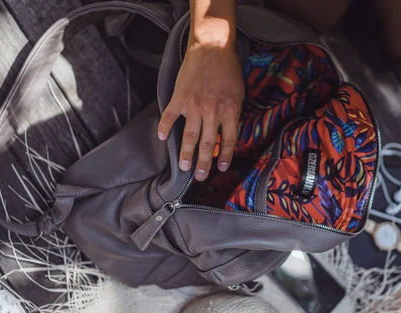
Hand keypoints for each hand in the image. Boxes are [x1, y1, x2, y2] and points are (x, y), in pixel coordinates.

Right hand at [158, 28, 243, 180]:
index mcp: (230, 111)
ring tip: (184, 167)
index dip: (225, 156)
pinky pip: (170, 116)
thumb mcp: (239, 93)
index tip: (221, 168)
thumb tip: (228, 131)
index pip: (229, 141)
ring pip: (190, 136)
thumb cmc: (228, 68)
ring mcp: (194, 106)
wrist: (212, 46)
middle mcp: (212, 112)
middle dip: (204, 163)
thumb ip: (233, 113)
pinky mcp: (179, 97)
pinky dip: (165, 127)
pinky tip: (161, 137)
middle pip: (208, 144)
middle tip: (200, 177)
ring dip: (186, 154)